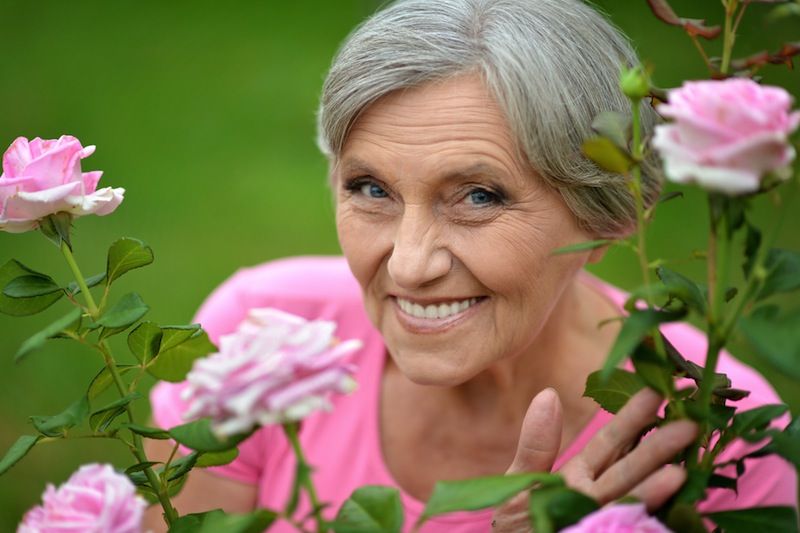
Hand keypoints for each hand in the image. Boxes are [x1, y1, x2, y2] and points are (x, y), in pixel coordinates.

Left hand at [491, 387, 697, 531]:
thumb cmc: (519, 526)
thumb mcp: (520, 485)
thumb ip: (536, 446)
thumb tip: (549, 395)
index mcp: (582, 476)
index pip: (612, 442)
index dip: (633, 417)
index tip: (657, 390)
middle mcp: (602, 499)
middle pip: (632, 470)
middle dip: (658, 449)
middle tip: (690, 422)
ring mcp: (609, 524)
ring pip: (635, 504)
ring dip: (655, 492)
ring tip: (678, 474)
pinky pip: (633, 530)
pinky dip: (647, 524)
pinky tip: (666, 518)